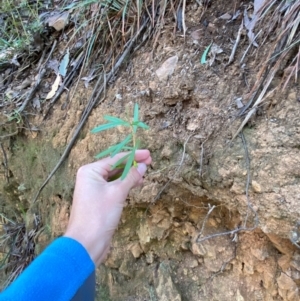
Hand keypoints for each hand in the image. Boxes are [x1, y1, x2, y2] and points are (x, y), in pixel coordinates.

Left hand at [64, 150, 151, 265]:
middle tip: (149, 161)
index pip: (115, 158)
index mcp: (90, 171)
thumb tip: (143, 166)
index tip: (148, 153)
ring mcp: (94, 188)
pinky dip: (125, 184)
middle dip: (132, 164)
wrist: (87, 243)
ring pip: (115, 177)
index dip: (133, 155)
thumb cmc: (100, 215)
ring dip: (130, 174)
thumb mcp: (117, 193)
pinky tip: (136, 183)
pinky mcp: (100, 199)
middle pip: (115, 166)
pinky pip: (114, 186)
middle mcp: (91, 177)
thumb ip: (131, 177)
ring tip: (145, 172)